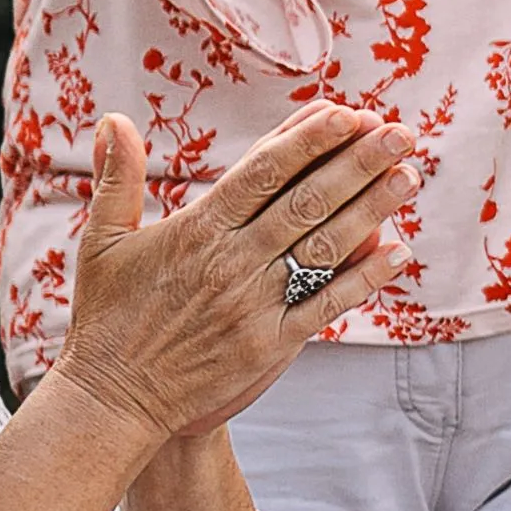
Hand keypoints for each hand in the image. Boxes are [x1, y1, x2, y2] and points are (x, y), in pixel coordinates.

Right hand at [55, 106, 410, 440]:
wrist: (111, 398)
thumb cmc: (107, 316)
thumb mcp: (102, 241)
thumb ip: (118, 178)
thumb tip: (113, 119)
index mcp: (196, 230)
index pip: (262, 172)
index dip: (307, 140)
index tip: (345, 113)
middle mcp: (231, 262)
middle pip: (305, 201)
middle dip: (356, 163)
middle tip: (400, 134)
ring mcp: (253, 304)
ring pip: (322, 247)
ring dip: (371, 209)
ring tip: (408, 176)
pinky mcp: (267, 345)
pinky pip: (325, 305)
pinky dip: (363, 279)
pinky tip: (397, 252)